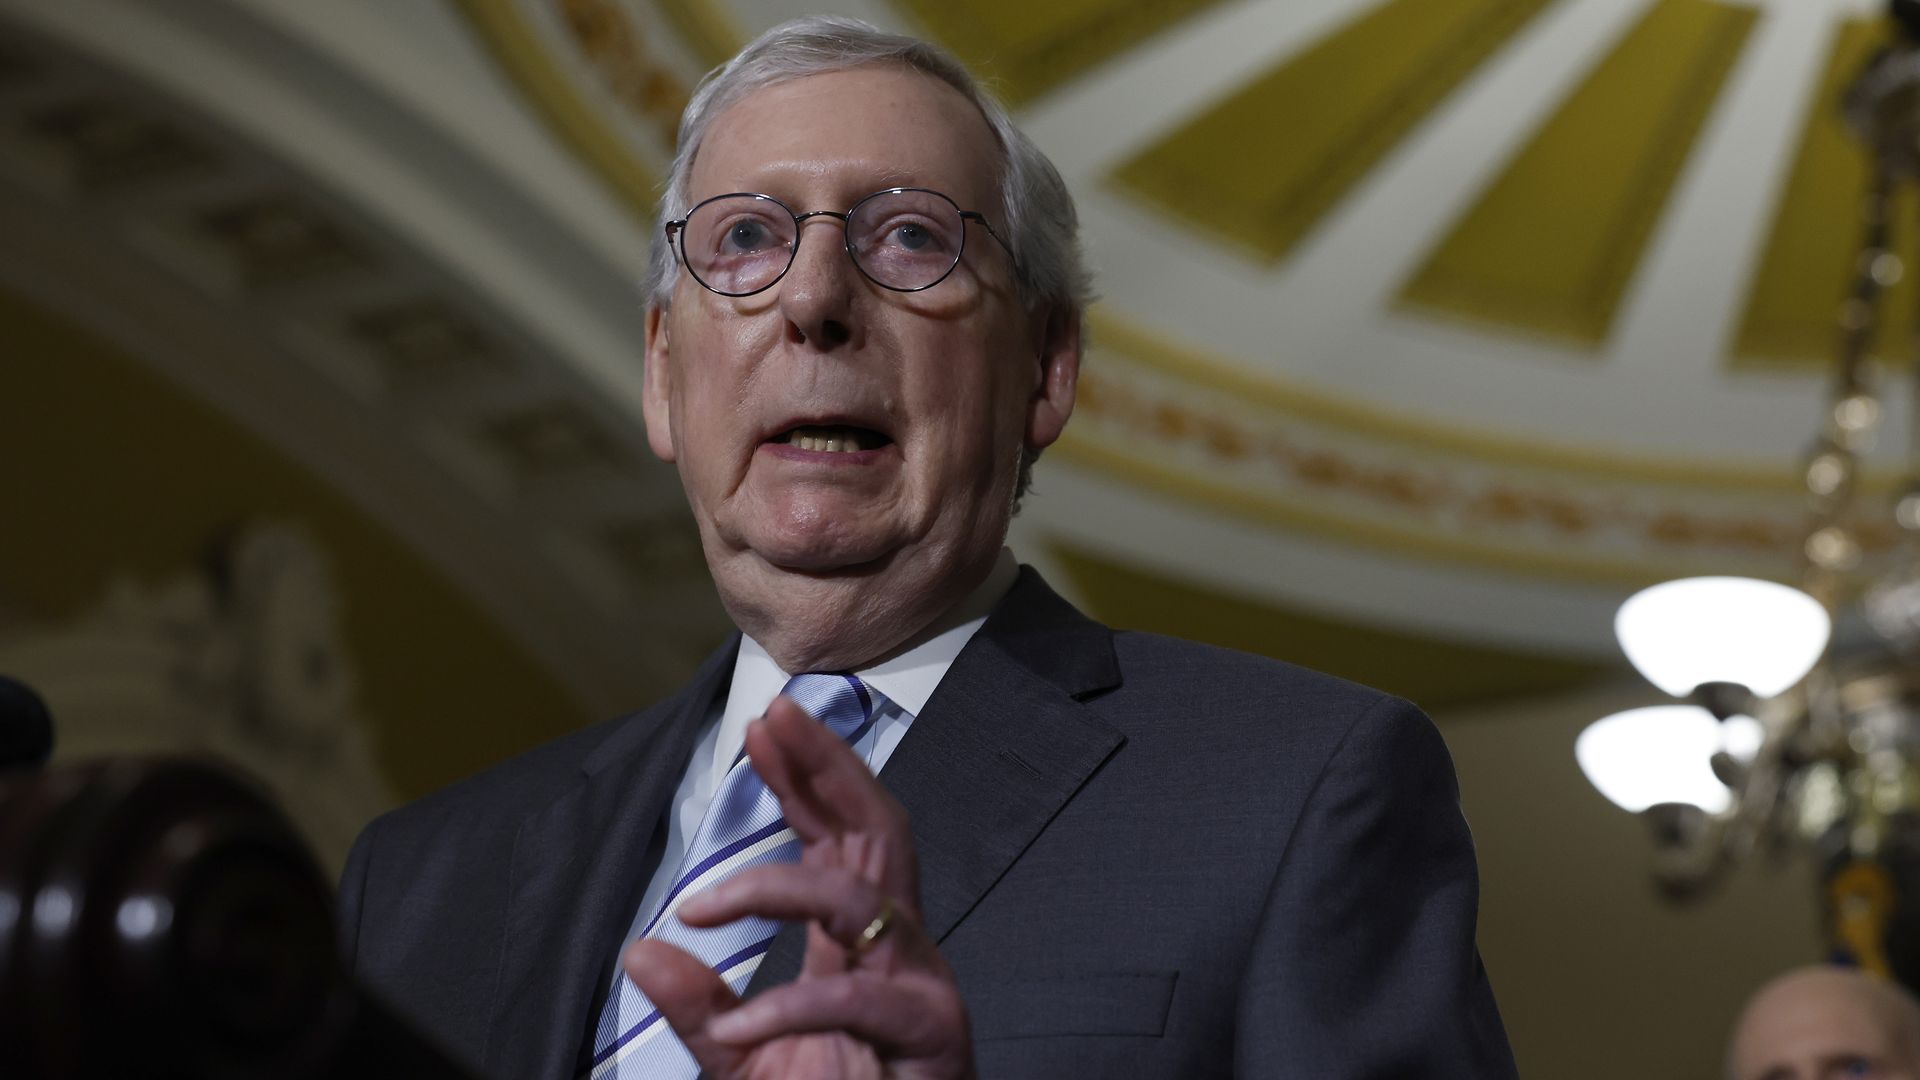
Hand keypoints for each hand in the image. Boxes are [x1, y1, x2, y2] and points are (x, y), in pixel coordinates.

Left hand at [623, 695, 975, 1079]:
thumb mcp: (745, 1062)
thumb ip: (700, 1009)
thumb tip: (640, 951)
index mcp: (859, 943)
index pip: (838, 833)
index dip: (806, 775)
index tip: (764, 724)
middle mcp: (897, 948)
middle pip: (876, 828)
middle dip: (826, 768)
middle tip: (775, 719)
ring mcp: (919, 985)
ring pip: (862, 898)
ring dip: (780, 886)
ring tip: (704, 904)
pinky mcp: (930, 1034)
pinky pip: (857, 1002)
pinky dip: (792, 1004)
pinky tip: (739, 1022)